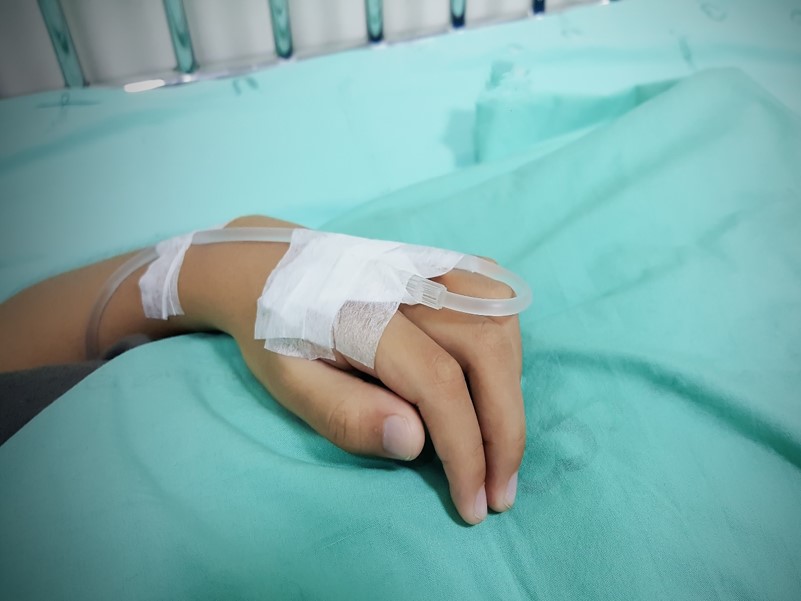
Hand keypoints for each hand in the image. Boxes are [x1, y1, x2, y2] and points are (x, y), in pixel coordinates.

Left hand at [227, 265, 525, 524]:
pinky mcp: (447, 263)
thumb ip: (346, 414)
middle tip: (501, 491)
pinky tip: (494, 392)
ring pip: (502, 325)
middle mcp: (410, 280)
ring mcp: (433, 264)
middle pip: (486, 348)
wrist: (269, 271)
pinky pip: (498, 304)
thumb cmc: (280, 334)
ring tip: (497, 450)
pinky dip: (507, 355)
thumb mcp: (291, 384)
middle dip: (506, 429)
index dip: (464, 447)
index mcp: (363, 312)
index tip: (472, 502)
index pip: (437, 381)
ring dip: (511, 393)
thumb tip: (416, 443)